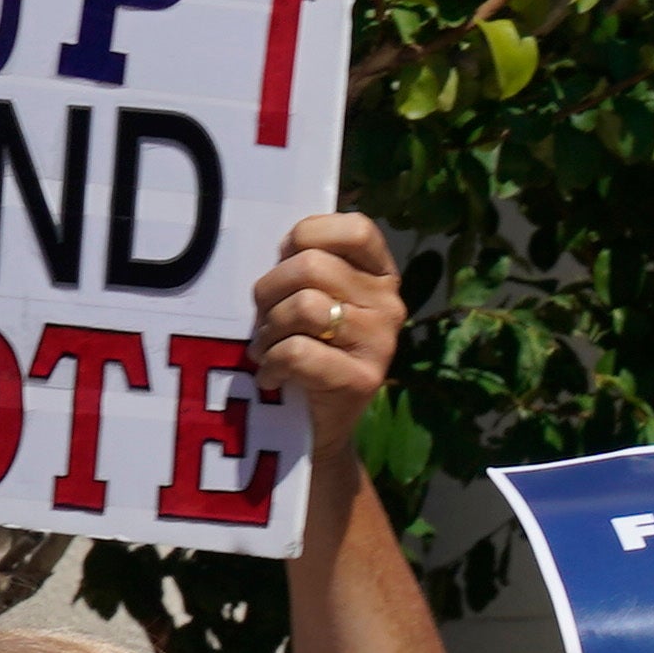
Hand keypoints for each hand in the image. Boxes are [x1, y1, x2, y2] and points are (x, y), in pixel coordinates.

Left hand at [246, 210, 403, 434]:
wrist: (320, 424)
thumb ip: (306, 266)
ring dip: (270, 329)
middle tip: (264, 318)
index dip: (308, 235)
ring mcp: (381, 343)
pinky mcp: (363, 379)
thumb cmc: (307, 347)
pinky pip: (299, 351)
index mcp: (380, 275)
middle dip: (271, 290)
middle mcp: (390, 304)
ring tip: (267, 347)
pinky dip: (272, 362)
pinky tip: (272, 374)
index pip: (355, 228)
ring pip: (304, 307)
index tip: (286, 260)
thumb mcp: (313, 296)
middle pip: (313, 266)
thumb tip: (276, 246)